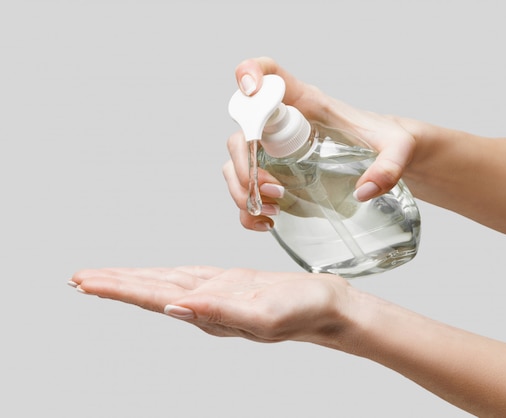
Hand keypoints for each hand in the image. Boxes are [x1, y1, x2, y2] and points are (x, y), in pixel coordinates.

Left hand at [70, 266, 351, 344]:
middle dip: (114, 285)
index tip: (86, 283)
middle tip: (78, 278)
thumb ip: (220, 311)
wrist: (328, 307)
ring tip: (104, 278)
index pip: (154, 299)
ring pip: (165, 284)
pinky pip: (187, 277)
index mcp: (210, 313)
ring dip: (133, 280)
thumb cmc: (304, 311)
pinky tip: (153, 277)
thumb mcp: (264, 313)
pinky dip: (163, 275)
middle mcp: (206, 305)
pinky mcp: (230, 283)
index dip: (119, 290)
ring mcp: (217, 294)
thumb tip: (176, 307)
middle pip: (151, 292)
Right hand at [223, 56, 422, 230]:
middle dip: (245, 162)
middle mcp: (285, 124)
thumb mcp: (398, 148)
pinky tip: (267, 222)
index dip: (251, 72)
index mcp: (307, 102)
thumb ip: (389, 166)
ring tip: (273, 210)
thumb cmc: (389, 141)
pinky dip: (247, 208)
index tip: (250, 90)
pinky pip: (247, 189)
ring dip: (242, 189)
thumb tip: (363, 191)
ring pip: (237, 162)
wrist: (390, 159)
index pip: (270, 74)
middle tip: (273, 188)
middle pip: (242, 129)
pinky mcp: (279, 177)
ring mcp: (277, 151)